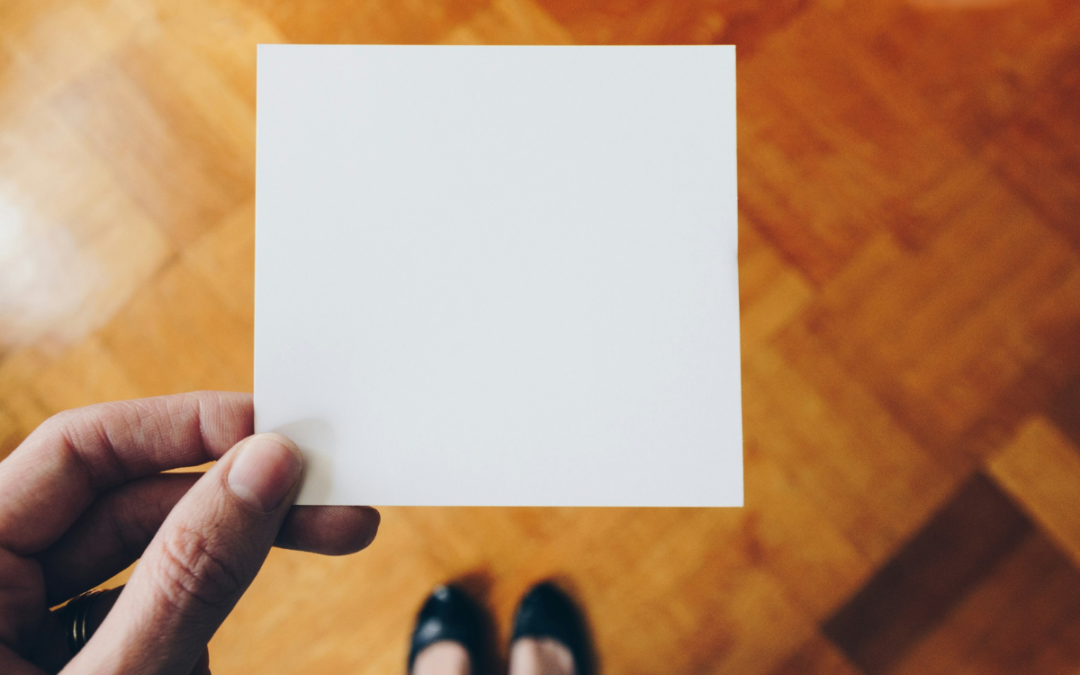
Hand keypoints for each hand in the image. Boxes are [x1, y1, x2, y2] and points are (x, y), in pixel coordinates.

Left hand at [0, 391, 379, 674]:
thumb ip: (188, 577)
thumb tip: (264, 467)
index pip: (75, 450)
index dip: (182, 429)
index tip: (275, 433)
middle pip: (128, 509)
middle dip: (236, 513)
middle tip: (335, 511)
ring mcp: (30, 638)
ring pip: (149, 573)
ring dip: (213, 598)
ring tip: (229, 652)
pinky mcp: (74, 668)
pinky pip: (147, 625)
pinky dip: (191, 642)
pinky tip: (198, 669)